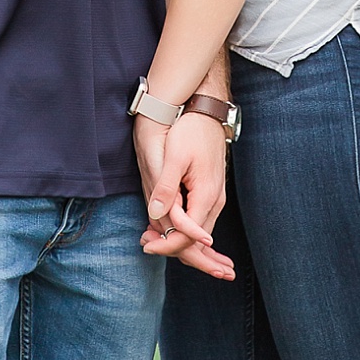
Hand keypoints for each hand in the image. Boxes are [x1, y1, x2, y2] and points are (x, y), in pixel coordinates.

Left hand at [133, 114, 233, 280]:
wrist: (208, 113)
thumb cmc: (191, 131)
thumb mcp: (176, 157)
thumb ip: (167, 188)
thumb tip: (156, 214)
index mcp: (206, 196)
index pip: (189, 237)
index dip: (166, 245)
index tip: (146, 246)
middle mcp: (214, 201)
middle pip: (195, 240)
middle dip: (169, 246)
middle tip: (145, 243)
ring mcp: (214, 198)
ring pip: (196, 231)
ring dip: (174, 237)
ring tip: (148, 236)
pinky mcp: (210, 192)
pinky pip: (197, 218)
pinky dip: (181, 226)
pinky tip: (162, 222)